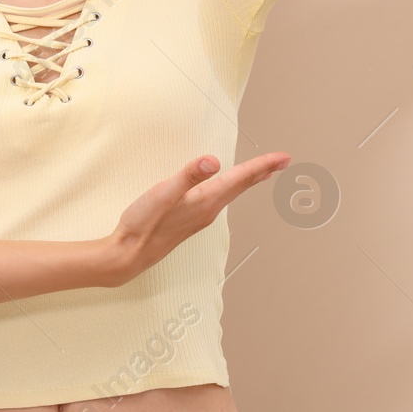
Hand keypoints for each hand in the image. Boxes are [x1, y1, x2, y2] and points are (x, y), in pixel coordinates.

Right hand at [104, 151, 291, 283]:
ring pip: (232, 194)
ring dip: (249, 181)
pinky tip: (227, 189)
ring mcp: (200, 217)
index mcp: (206, 201)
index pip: (241, 178)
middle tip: (284, 161)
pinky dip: (231, 189)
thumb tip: (213, 161)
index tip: (284, 157)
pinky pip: (219, 200)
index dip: (263, 165)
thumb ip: (188, 176)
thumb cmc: (143, 224)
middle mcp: (208, 210)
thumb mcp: (163, 193)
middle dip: (263, 172)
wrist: (129, 254)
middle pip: (242, 186)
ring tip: (263, 172)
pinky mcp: (190, 220)